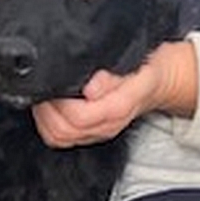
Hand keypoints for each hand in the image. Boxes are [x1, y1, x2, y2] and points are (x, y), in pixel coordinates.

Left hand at [32, 41, 196, 147]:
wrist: (156, 82)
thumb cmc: (145, 68)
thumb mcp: (136, 61)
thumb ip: (113, 76)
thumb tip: (91, 88)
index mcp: (117, 108)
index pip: (79, 117)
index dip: (59, 102)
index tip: (54, 84)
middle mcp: (106, 126)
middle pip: (63, 132)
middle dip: (46, 110)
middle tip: (43, 89)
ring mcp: (97, 133)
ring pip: (58, 138)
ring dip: (44, 118)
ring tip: (44, 96)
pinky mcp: (88, 135)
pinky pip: (60, 139)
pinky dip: (47, 124)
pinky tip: (49, 107)